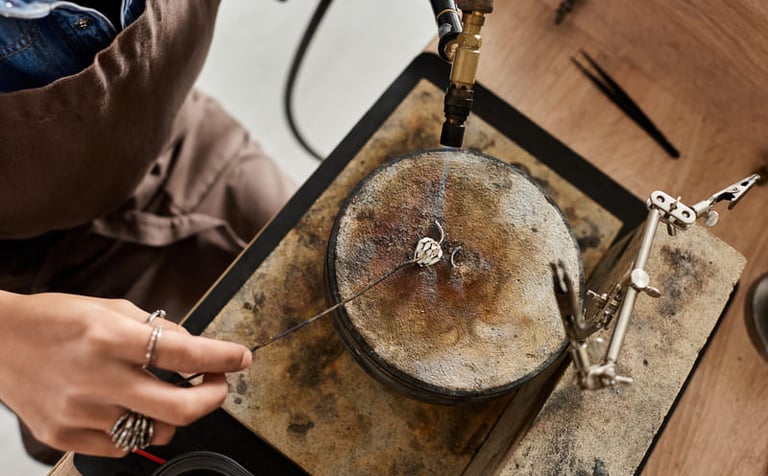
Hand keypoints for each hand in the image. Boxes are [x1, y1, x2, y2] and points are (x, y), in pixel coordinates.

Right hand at [0, 291, 250, 457]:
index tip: (241, 357)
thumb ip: (157, 328)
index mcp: (109, 337)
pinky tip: (130, 407)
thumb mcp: (110, 308)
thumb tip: (196, 348)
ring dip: (175, 414)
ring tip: (165, 393)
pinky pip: (124, 446)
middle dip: (214, 397)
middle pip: (180, 409)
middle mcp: (97, 378)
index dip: (222, 357)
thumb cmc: (55, 320)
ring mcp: (81, 413)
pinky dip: (138, 428)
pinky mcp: (67, 436)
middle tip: (217, 383)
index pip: (183, 353)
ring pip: (157, 432)